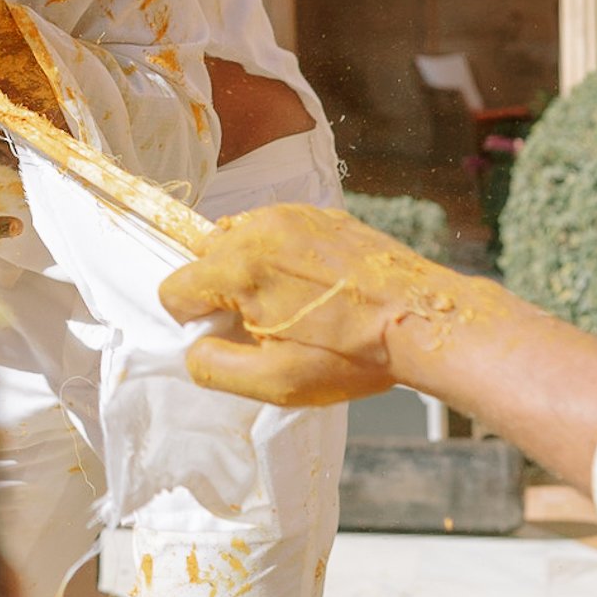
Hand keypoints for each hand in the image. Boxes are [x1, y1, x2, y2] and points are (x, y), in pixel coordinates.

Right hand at [159, 204, 463, 407]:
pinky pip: (275, 228)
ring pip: (237, 237)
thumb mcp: (276, 383)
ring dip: (246, 269)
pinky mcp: (319, 213)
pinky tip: (313, 286)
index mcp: (239, 268)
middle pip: (202, 257)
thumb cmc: (351, 354)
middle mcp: (257, 228)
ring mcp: (291, 214)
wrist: (422, 319)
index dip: (192, 321)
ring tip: (288, 303)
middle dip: (217, 292)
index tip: (230, 338)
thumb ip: (215, 368)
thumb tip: (194, 348)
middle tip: (260, 324)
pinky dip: (278, 253)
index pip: (174, 288)